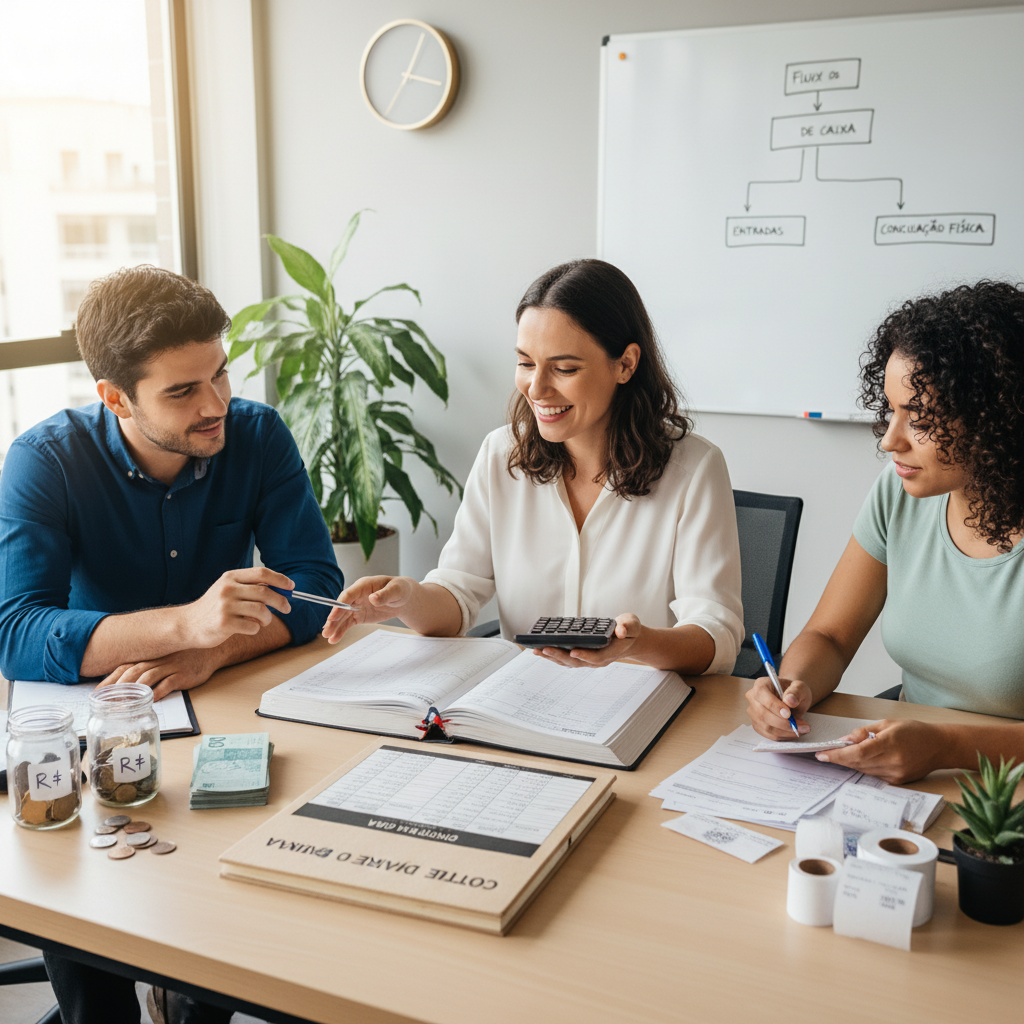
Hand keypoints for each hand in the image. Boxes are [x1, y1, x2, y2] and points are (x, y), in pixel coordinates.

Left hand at [96, 648, 218, 700]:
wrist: (211, 650)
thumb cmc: (184, 657)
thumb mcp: (163, 659)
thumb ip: (147, 669)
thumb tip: (125, 687)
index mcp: (150, 657)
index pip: (123, 667)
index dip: (109, 680)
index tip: (95, 694)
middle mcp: (157, 660)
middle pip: (132, 672)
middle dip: (117, 688)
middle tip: (106, 703)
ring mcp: (171, 666)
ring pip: (148, 677)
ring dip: (134, 691)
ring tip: (123, 704)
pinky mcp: (184, 674)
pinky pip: (169, 683)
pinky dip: (158, 692)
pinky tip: (151, 701)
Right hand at [178, 567, 293, 648]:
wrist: (187, 624)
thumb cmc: (213, 607)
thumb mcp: (228, 589)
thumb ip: (250, 587)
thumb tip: (282, 588)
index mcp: (230, 577)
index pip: (262, 573)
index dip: (280, 579)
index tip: (291, 586)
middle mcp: (227, 589)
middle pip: (265, 592)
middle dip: (281, 601)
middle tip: (287, 608)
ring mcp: (225, 606)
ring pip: (262, 611)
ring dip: (268, 618)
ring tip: (264, 621)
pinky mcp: (224, 624)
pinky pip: (253, 626)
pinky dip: (256, 628)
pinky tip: (249, 628)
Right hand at [322, 576, 413, 642]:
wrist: (403, 598)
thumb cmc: (399, 589)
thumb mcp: (396, 590)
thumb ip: (384, 595)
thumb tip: (372, 598)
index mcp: (363, 585)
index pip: (348, 595)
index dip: (340, 605)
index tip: (333, 616)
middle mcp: (356, 595)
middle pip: (342, 607)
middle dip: (334, 619)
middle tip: (326, 630)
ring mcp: (356, 606)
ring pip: (342, 617)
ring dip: (334, 626)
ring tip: (327, 637)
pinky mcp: (359, 615)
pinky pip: (348, 623)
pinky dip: (341, 631)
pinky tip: (334, 639)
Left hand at [534, 613, 641, 668]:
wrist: (629, 638)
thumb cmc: (629, 630)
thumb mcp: (632, 624)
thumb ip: (627, 627)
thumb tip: (621, 631)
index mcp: (611, 652)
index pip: (597, 657)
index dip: (585, 655)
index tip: (573, 651)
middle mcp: (598, 659)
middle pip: (577, 662)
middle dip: (560, 656)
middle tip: (545, 649)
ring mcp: (588, 660)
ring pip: (568, 662)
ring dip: (552, 657)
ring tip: (537, 650)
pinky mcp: (581, 656)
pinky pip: (565, 659)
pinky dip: (553, 655)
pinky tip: (541, 649)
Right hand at [745, 675, 812, 738]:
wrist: (792, 699)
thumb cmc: (794, 692)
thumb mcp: (800, 687)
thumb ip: (796, 692)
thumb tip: (790, 700)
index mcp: (760, 685)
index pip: (762, 695)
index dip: (774, 706)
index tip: (789, 715)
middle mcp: (753, 698)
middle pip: (763, 714)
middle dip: (784, 723)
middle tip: (802, 726)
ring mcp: (753, 713)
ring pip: (766, 727)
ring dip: (786, 731)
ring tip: (802, 729)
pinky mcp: (758, 725)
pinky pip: (769, 735)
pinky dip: (784, 736)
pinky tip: (795, 732)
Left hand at [813, 719, 940, 783]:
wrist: (939, 746)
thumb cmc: (914, 731)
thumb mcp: (887, 724)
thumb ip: (864, 732)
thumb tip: (844, 740)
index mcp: (889, 744)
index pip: (857, 753)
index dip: (837, 755)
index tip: (821, 755)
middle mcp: (893, 762)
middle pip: (858, 763)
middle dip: (840, 759)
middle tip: (826, 754)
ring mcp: (896, 774)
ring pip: (864, 771)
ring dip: (851, 763)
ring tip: (841, 755)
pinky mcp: (898, 781)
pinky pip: (874, 775)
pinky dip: (864, 768)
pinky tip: (861, 760)